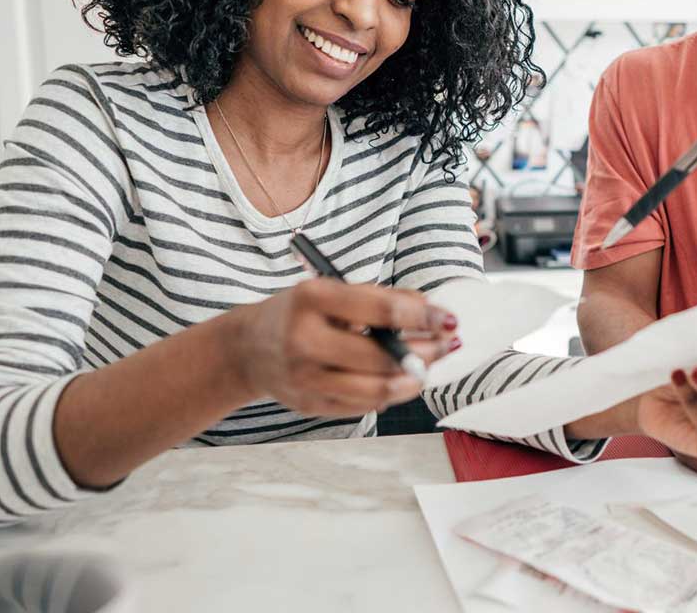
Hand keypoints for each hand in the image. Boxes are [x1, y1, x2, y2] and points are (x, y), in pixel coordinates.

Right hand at [227, 278, 457, 416]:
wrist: (248, 348)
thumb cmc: (301, 313)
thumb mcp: (331, 291)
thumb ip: (379, 298)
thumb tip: (431, 310)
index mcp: (311, 299)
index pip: (380, 310)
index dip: (422, 315)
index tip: (448, 318)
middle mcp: (304, 340)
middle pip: (382, 356)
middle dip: (425, 351)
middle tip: (447, 345)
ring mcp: (305, 378)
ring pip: (376, 390)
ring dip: (413, 380)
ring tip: (428, 368)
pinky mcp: (310, 405)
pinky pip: (363, 406)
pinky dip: (389, 394)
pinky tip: (400, 381)